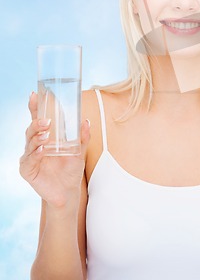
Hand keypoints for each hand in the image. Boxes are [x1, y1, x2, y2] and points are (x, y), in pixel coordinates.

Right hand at [19, 92, 90, 208]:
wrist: (68, 191)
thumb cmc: (71, 169)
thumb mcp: (80, 151)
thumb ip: (82, 137)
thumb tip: (86, 121)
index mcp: (47, 137)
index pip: (39, 119)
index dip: (36, 107)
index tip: (35, 95)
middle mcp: (36, 144)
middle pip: (32, 129)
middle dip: (37, 122)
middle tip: (47, 121)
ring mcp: (30, 156)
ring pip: (29, 142)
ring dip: (37, 136)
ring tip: (46, 134)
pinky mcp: (28, 170)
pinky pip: (29, 159)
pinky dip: (35, 153)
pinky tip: (42, 149)